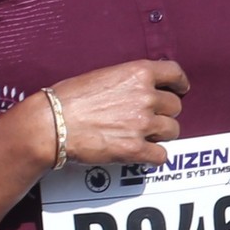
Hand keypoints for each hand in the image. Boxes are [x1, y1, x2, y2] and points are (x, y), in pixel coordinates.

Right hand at [45, 59, 188, 165]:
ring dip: (160, 134)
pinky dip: (154, 156)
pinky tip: (142, 154)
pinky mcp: (135, 149)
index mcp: (137, 73)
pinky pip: (161, 155)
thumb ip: (127, 81)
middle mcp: (145, 96)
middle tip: (147, 118)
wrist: (50, 123)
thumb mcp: (102, 76)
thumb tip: (140, 88)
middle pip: (174, 106)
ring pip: (172, 131)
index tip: (179, 89)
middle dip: (163, 113)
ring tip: (142, 135)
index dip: (179, 83)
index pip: (175, 73)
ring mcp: (142, 123)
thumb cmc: (67, 98)